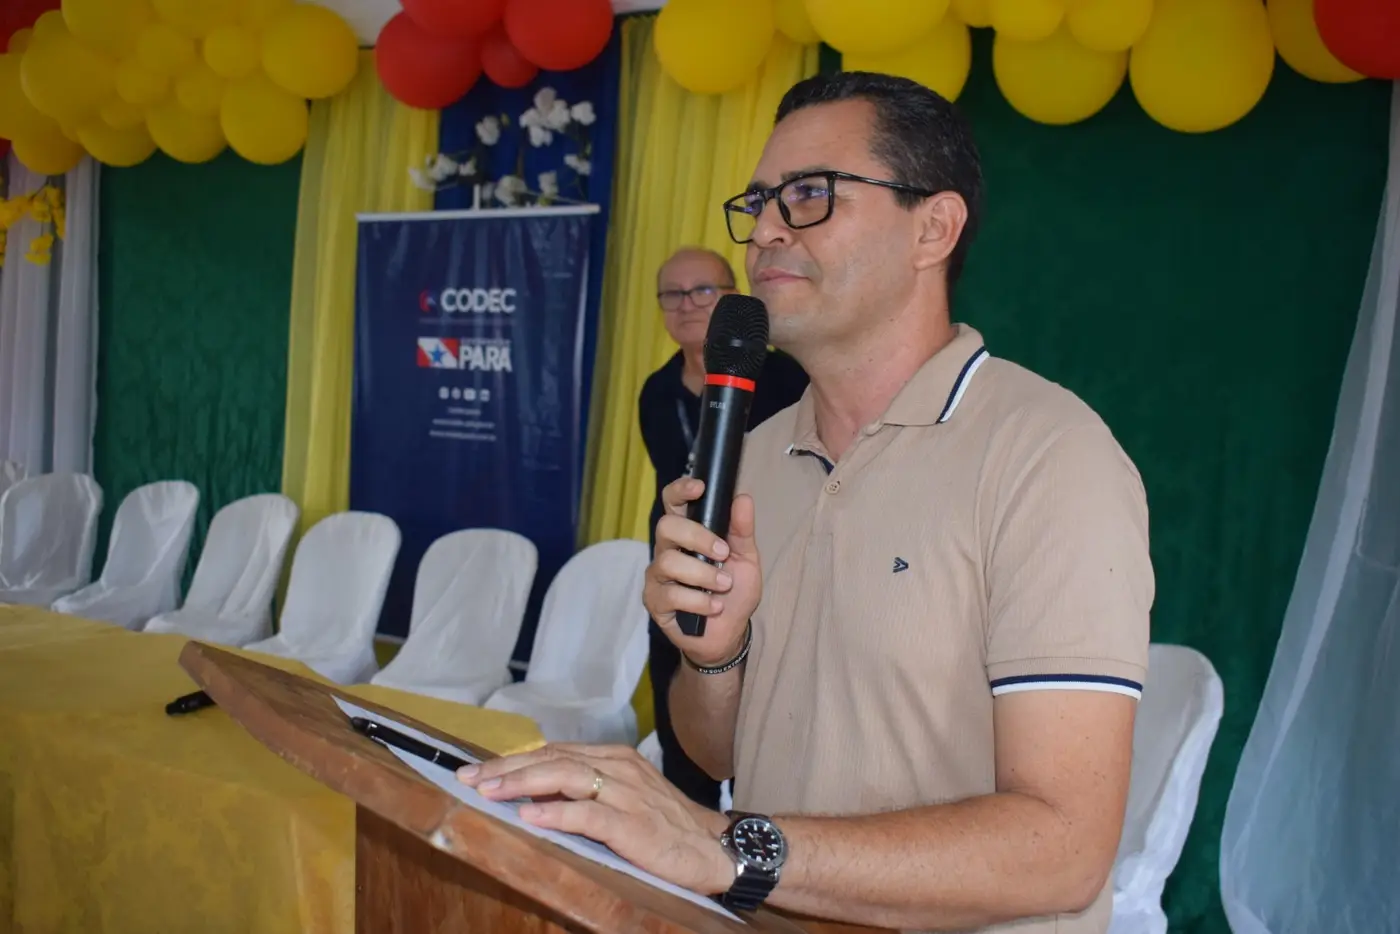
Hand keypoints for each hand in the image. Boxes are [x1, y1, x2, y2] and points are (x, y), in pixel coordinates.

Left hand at [457, 744, 734, 894]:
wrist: (715, 849)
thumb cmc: (666, 828)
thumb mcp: (625, 800)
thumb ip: (588, 793)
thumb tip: (536, 796)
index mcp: (615, 759)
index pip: (554, 751)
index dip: (514, 760)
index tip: (477, 770)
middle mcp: (618, 767)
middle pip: (552, 758)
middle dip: (507, 767)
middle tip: (469, 777)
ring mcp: (626, 793)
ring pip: (564, 776)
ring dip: (522, 783)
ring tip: (489, 791)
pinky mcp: (631, 823)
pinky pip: (586, 814)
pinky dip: (554, 812)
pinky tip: (529, 815)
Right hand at [645, 477, 761, 666]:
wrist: (728, 633)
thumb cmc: (733, 591)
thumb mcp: (746, 558)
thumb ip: (742, 530)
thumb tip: (743, 498)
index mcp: (687, 534)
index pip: (673, 503)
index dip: (680, 490)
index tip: (699, 488)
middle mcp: (667, 549)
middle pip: (666, 526)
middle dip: (697, 537)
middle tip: (723, 554)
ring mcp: (658, 576)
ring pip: (668, 562)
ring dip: (702, 575)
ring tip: (724, 586)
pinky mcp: (655, 602)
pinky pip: (670, 594)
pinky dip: (699, 601)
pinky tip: (714, 607)